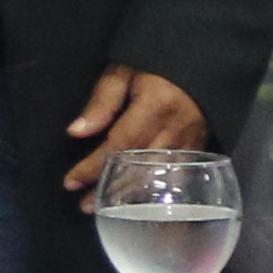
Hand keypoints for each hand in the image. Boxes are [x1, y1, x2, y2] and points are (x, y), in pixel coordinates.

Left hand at [63, 67, 201, 200]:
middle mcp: (176, 129)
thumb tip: (76, 132)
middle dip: (111, 188)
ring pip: (161, 176)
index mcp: (156, 107)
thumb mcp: (122, 72)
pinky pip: (179, 178)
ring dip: (132, 196)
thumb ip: (102, 101)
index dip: (94, 165)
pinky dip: (160, 194)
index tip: (70, 182)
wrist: (202, 62)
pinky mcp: (200, 150)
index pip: (120, 143)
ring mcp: (192, 142)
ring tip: (109, 210)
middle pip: (140, 166)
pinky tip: (145, 208)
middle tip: (85, 206)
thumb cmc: (155, 66)